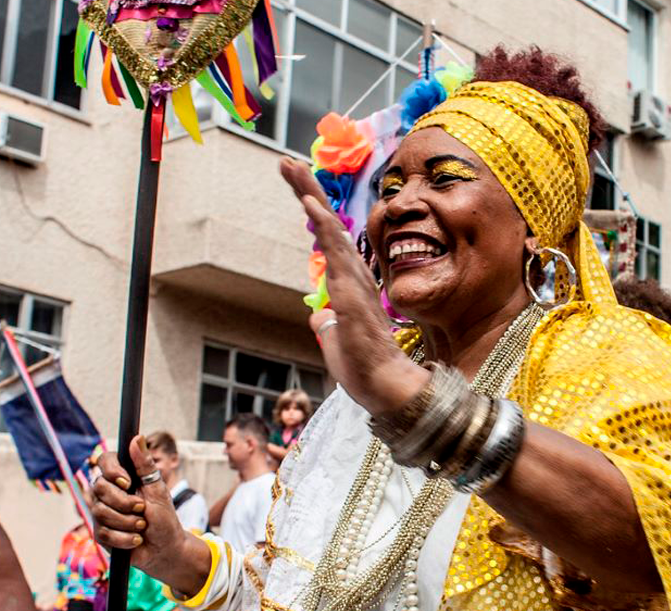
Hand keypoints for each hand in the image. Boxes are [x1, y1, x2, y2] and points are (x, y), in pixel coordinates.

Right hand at [89, 436, 205, 587]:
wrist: (166, 548)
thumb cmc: (165, 517)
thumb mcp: (158, 489)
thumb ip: (145, 465)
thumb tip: (137, 437)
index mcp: (122, 477)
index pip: (104, 461)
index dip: (112, 471)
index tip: (128, 482)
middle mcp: (108, 493)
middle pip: (99, 488)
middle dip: (125, 502)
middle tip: (142, 509)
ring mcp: (102, 513)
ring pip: (100, 512)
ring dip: (128, 522)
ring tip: (142, 525)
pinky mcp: (101, 534)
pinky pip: (103, 533)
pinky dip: (125, 538)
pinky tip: (136, 539)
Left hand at [278, 159, 426, 416]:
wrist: (383, 387)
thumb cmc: (363, 367)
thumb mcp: (333, 340)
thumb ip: (326, 323)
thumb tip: (317, 316)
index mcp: (350, 283)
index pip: (329, 238)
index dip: (314, 210)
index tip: (297, 185)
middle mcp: (354, 274)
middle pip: (329, 223)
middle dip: (308, 189)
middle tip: (286, 162)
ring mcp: (353, 280)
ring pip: (331, 227)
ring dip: (310, 195)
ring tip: (291, 167)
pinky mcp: (351, 290)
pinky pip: (336, 248)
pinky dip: (323, 221)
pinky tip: (309, 201)